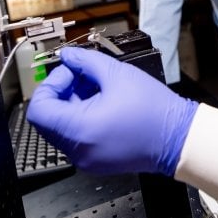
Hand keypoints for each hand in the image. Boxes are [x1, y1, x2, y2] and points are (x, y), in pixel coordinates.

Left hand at [26, 46, 197, 175]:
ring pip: (62, 127)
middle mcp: (78, 150)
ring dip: (72, 104)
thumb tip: (68, 56)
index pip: (39, 109)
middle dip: (63, 91)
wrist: (178, 138)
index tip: (70, 73)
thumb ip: (85, 61)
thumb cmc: (153, 110)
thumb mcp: (116, 73)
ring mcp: (86, 159)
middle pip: (49, 118)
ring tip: (98, 88)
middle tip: (85, 76)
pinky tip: (104, 103)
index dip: (51, 84)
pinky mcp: (95, 161)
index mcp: (79, 130)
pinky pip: (76, 138)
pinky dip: (82, 118)